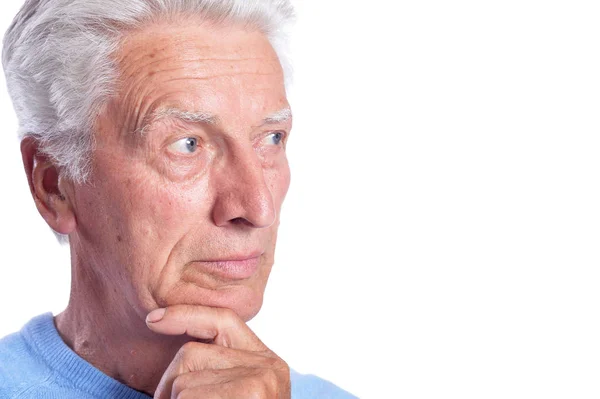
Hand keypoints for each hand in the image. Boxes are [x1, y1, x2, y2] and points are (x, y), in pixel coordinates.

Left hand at [146, 305, 290, 398]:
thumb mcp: (227, 393)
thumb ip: (212, 369)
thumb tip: (159, 324)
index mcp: (264, 360)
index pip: (222, 319)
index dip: (185, 315)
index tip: (151, 320)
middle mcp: (269, 364)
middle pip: (190, 353)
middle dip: (168, 386)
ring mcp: (262, 379)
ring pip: (182, 382)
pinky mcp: (251, 393)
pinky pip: (188, 397)